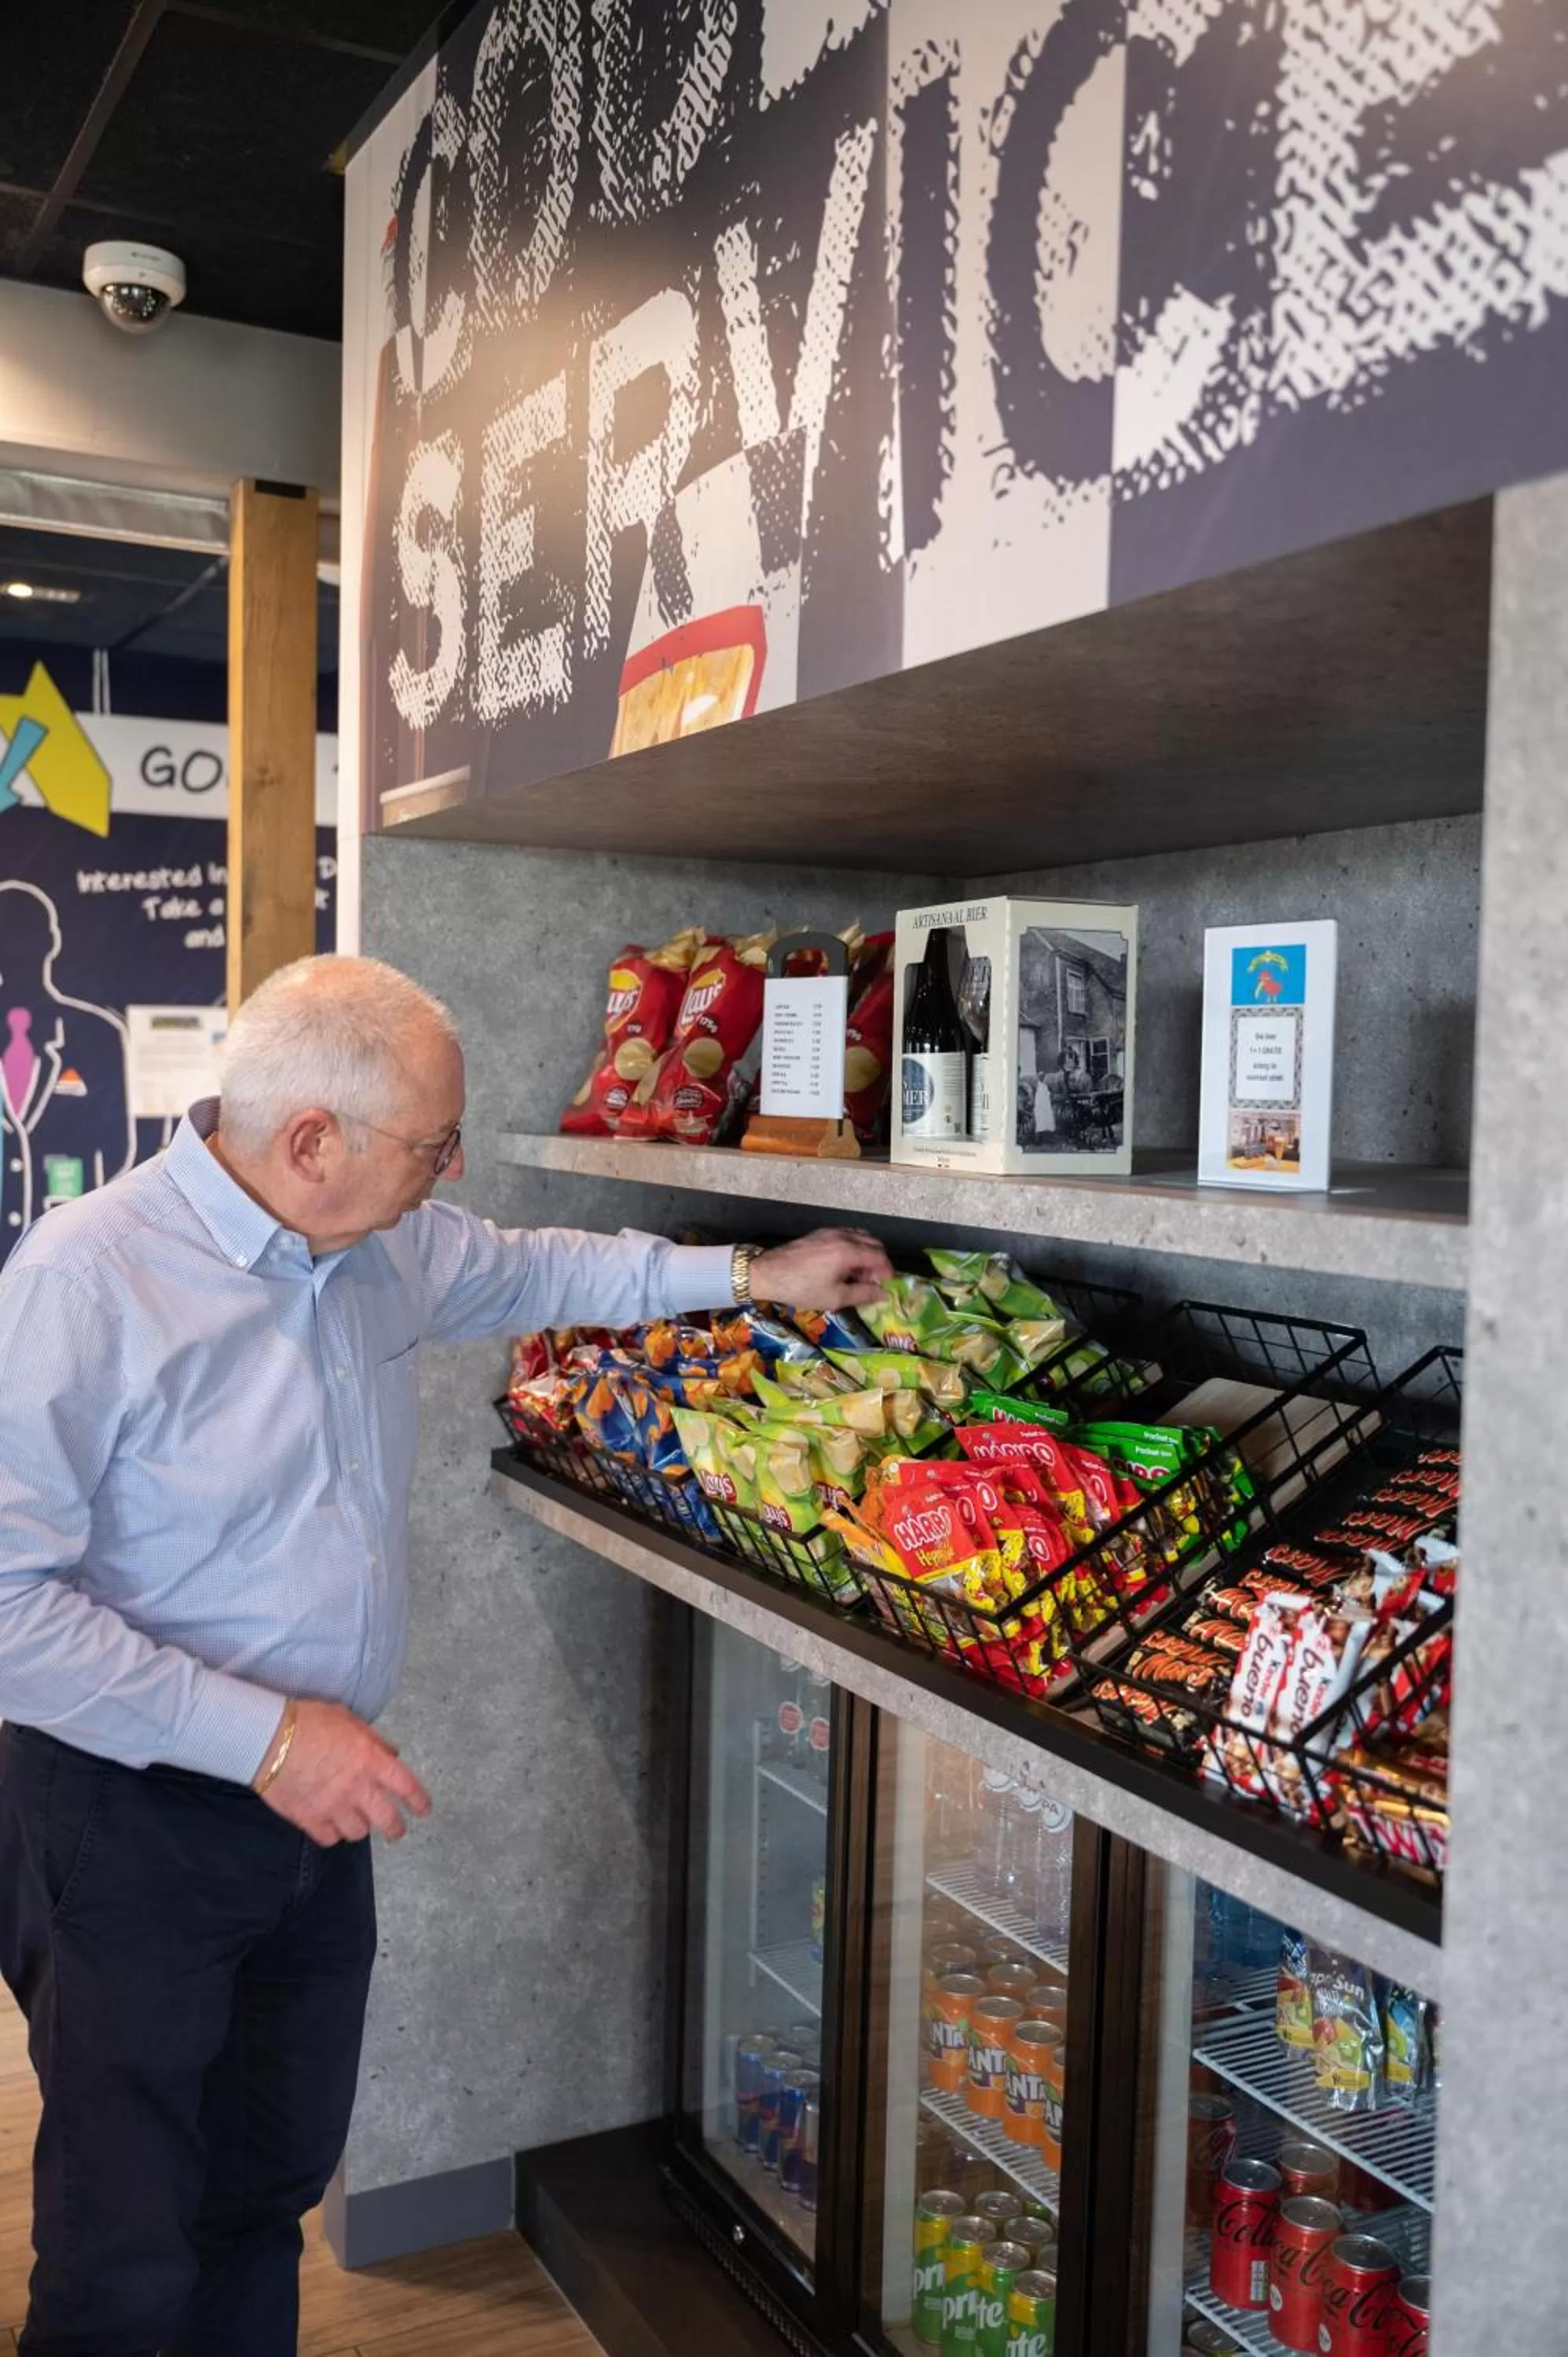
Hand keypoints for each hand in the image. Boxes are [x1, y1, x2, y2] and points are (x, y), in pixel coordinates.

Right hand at [257, 1699, 431, 1845]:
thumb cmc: (309, 1721)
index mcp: (372, 1760)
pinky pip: (329, 1838)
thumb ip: (373, 1740)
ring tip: (355, 1820)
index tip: (423, 1809)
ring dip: (360, 1827)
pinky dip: (332, 1834)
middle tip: (395, 1830)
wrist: (268, 1737)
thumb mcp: (348, 1719)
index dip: (419, 1801)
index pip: (407, 1786)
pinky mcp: (309, 1820)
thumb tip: (390, 1753)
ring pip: (358, 1833)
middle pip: (387, 1820)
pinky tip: (329, 1825)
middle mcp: (358, 1788)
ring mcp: (334, 1807)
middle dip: (395, 1828)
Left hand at [749, 1227, 891, 1310]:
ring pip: (860, 1236)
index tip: (885, 1286)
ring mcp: (830, 1232)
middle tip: (871, 1281)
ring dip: (866, 1253)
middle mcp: (842, 1236)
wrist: (767, 1274)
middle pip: (873, 1243)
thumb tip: (883, 1294)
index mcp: (848, 1251)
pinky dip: (853, 1247)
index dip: (887, 1272)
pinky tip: (843, 1265)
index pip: (879, 1256)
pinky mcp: (819, 1233)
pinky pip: (847, 1235)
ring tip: (857, 1275)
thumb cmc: (802, 1289)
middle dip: (878, 1262)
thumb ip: (862, 1294)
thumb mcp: (834, 1297)